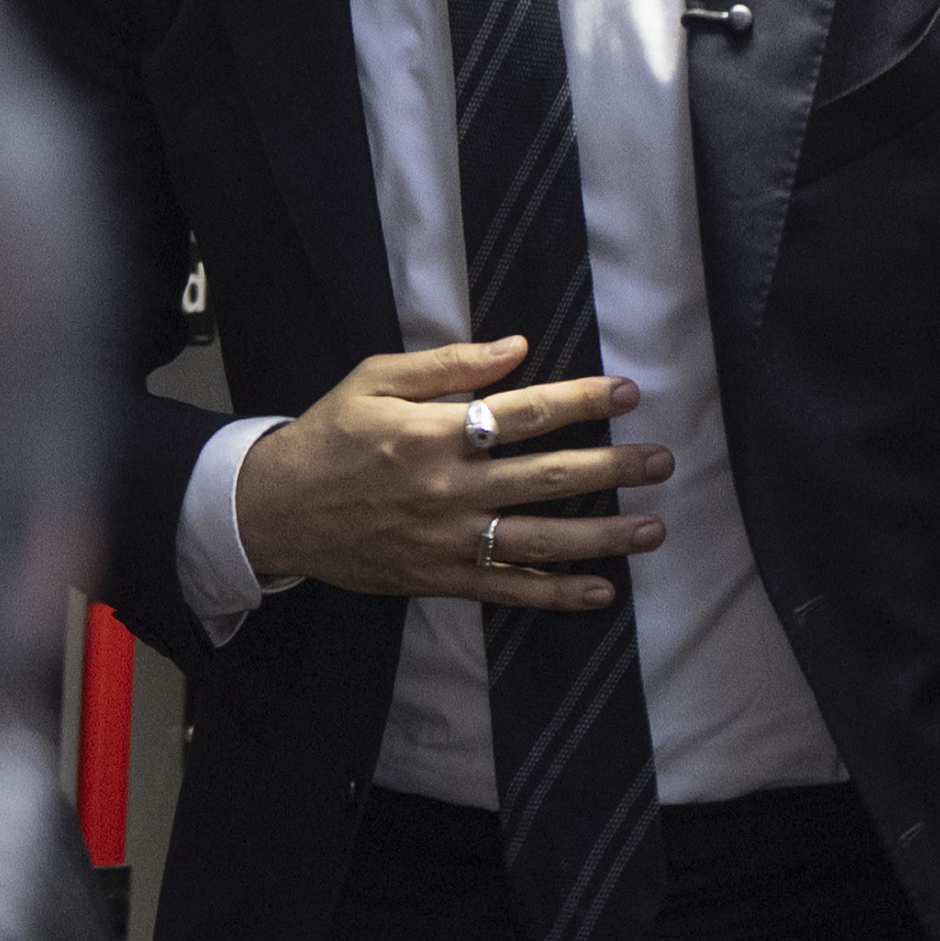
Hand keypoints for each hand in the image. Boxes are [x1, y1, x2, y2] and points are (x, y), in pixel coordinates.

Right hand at [233, 335, 668, 607]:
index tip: (627, 390)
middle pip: (548, 476)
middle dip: (612, 468)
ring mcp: (449, 540)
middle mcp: (450, 488)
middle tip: (662, 461)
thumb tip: (515, 347)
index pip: (525, 412)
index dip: (581, 399)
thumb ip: (448, 364)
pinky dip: (556, 593)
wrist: (277, 511)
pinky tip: (600, 591)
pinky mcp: (441, 578)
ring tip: (653, 527)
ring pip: (541, 539)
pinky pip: (509, 590)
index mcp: (435, 432)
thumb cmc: (329, 436)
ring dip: (603, 535)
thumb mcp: (375, 380)